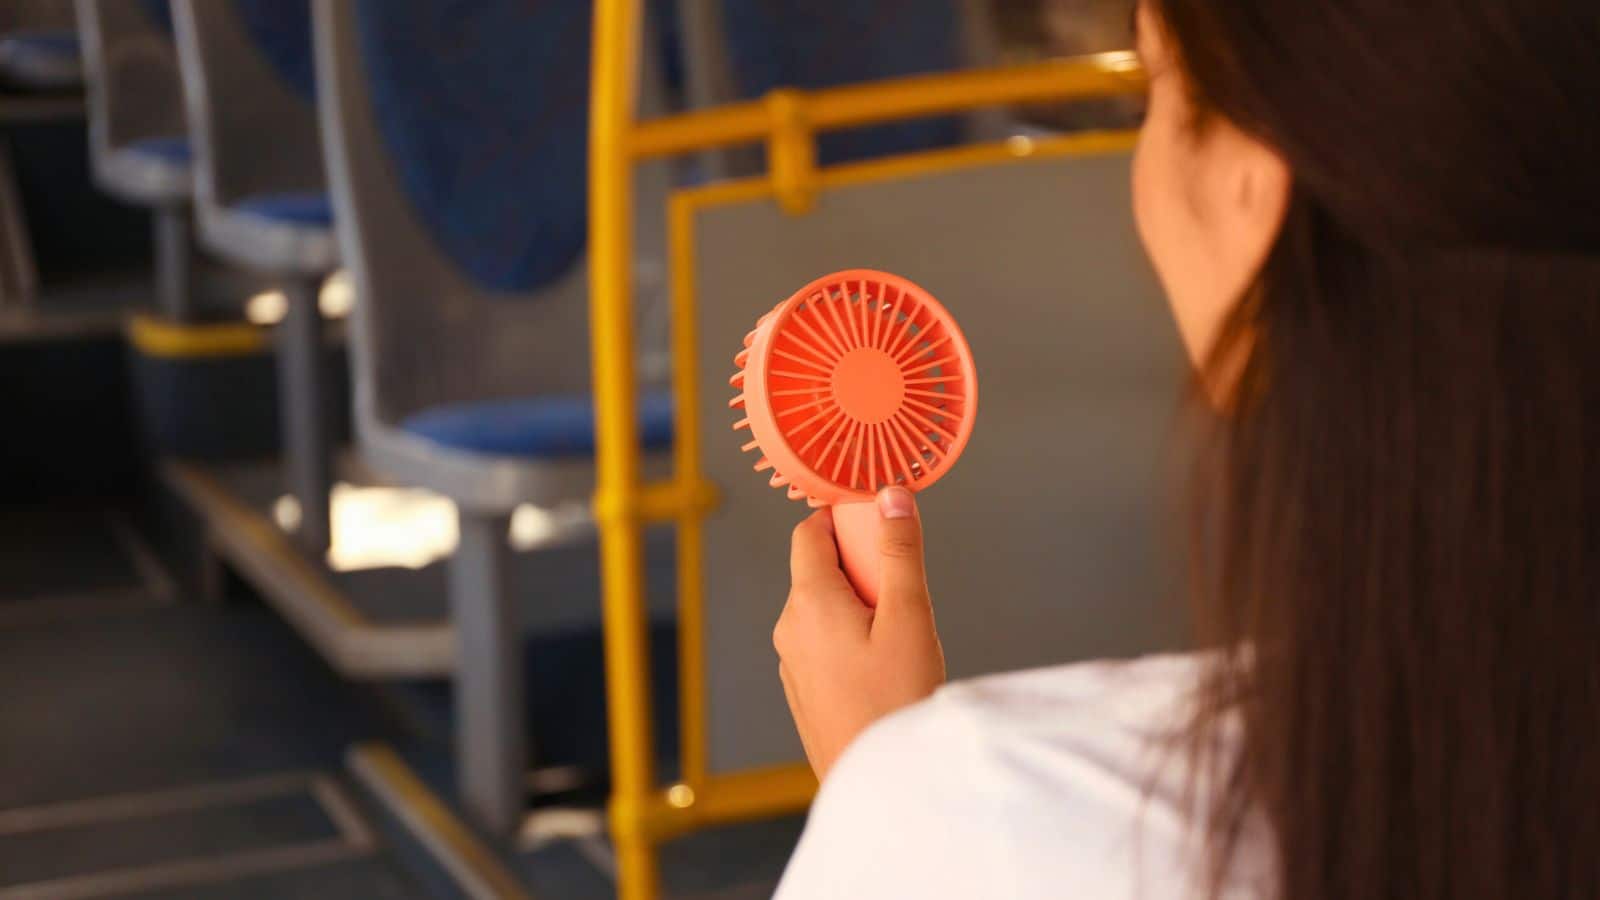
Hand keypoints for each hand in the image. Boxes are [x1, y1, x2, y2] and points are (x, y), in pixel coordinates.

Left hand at [774, 486, 945, 780]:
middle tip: (903, 595)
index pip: (809, 532)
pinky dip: (852, 638)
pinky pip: (825, 644)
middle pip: (820, 569)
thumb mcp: (910, 616)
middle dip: (862, 568)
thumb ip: (899, 550)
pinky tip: (884, 669)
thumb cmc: (895, 703)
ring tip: (899, 640)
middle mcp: (789, 628)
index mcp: (808, 602)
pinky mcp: (804, 691)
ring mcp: (793, 662)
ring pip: (824, 609)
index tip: (879, 526)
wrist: (881, 784)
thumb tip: (891, 495)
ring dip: (860, 606)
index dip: (843, 518)